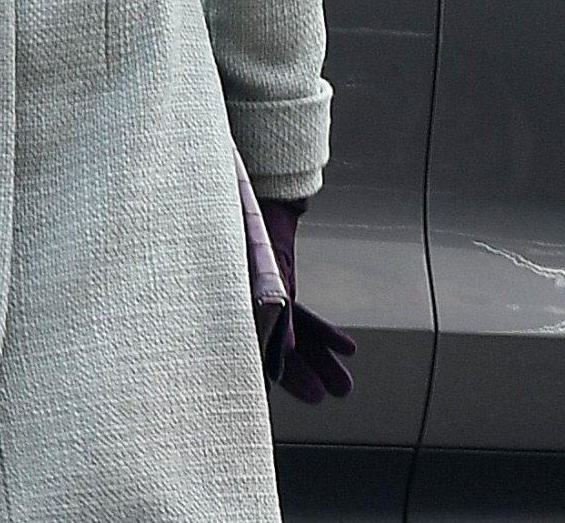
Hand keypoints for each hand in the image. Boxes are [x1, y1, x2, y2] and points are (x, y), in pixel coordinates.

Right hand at [257, 196, 356, 403]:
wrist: (259, 182)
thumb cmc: (240, 217)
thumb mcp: (256, 259)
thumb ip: (271, 303)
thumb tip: (286, 349)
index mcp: (230, 296)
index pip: (251, 344)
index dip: (273, 373)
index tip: (288, 397)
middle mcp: (245, 299)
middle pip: (276, 346)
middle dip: (304, 374)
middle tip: (327, 396)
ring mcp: (263, 292)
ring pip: (293, 334)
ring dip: (320, 359)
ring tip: (344, 384)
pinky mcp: (279, 284)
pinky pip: (301, 315)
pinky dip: (323, 332)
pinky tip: (347, 348)